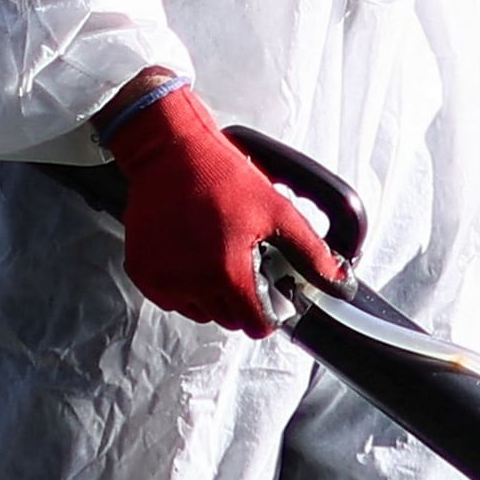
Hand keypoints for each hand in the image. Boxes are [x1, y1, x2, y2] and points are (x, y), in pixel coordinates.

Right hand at [99, 79, 345, 330]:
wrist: (170, 154)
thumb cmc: (221, 176)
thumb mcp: (277, 211)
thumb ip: (309, 251)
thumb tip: (337, 281)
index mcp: (227, 272)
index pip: (254, 326)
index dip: (267, 312)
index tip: (268, 294)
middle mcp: (191, 283)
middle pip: (227, 320)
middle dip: (240, 299)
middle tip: (241, 262)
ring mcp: (163, 280)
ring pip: (199, 311)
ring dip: (211, 293)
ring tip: (216, 253)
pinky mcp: (142, 272)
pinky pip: (171, 297)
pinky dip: (183, 284)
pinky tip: (191, 253)